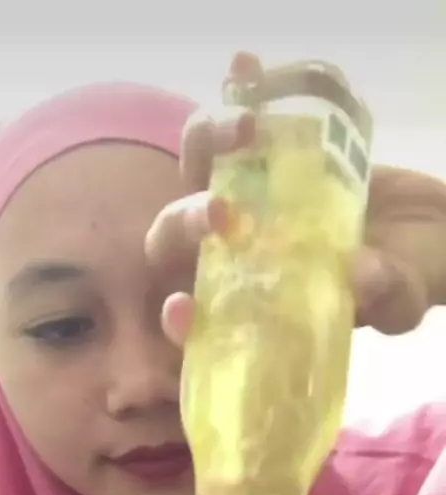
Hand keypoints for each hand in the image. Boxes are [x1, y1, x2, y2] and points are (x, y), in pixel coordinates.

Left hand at [145, 51, 445, 342]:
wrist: (423, 225)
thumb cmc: (405, 276)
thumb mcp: (401, 297)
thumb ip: (383, 295)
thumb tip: (360, 273)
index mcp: (255, 298)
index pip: (199, 316)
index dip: (180, 320)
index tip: (180, 308)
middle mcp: (237, 247)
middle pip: (179, 234)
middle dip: (186, 221)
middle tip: (221, 211)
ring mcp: (250, 193)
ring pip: (201, 165)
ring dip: (212, 141)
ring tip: (250, 123)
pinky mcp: (273, 150)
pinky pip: (248, 116)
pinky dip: (246, 89)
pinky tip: (247, 68)